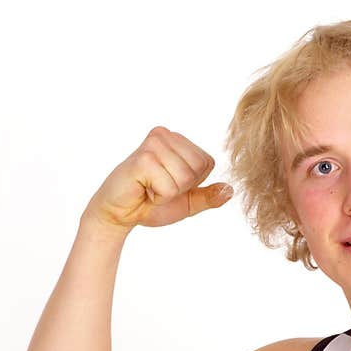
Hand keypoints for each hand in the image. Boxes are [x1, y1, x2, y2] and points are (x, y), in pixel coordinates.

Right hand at [83, 126, 231, 232]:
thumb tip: (230, 190)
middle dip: (181, 188)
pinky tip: (142, 188)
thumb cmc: (150, 204)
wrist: (119, 214)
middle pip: (198, 169)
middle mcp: (165, 135)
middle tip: (157, 186)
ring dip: (168, 193)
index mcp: (178, 140)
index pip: (208, 163)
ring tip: (150, 187)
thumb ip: (208, 196)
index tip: (169, 183)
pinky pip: (169, 186)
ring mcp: (153, 145)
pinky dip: (159, 196)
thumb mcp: (187, 202)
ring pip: (185, 178)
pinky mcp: (143, 159)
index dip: (192, 183)